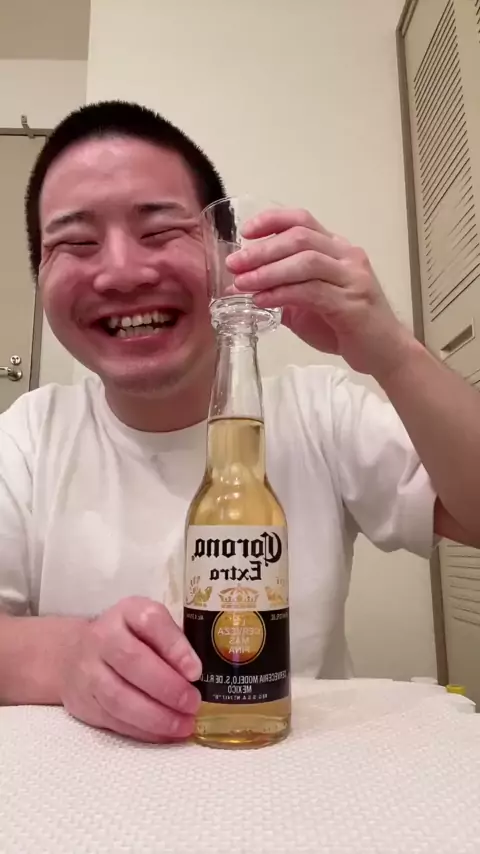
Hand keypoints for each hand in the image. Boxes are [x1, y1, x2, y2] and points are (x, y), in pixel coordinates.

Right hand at [60, 597, 201, 742]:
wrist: (73, 655)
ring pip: (119, 697)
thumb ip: (172, 641)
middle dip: (167, 687)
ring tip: (184, 725)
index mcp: (127, 612)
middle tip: (193, 703)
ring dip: (156, 716)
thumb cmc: (128, 639)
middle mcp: (104, 637)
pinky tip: (165, 733)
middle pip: (132, 661)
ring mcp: (89, 671)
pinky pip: (114, 720)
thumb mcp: (149, 626)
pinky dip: (143, 731)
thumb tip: (198, 675)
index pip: (150, 622)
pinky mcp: (85, 702)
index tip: (196, 671)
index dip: (174, 646)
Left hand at [227, 208, 414, 381]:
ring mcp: (352, 278)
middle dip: (262, 250)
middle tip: (235, 264)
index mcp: (338, 250)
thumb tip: (244, 288)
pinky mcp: (351, 304)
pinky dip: (282, 294)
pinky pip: (311, 292)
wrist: (385, 354)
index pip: (303, 220)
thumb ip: (284, 293)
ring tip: (243, 283)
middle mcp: (347, 257)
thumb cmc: (348, 328)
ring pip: (306, 261)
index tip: (246, 231)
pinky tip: (262, 300)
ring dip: (269, 271)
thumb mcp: (310, 306)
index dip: (273, 220)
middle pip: (300, 238)